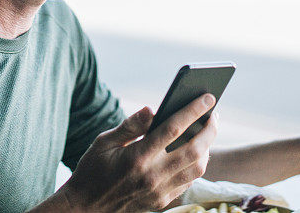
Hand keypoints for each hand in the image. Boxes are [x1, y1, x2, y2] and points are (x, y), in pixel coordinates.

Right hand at [61, 94, 218, 212]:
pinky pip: (188, 181)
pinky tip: (195, 151)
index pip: (173, 129)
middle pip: (194, 149)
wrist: (86, 209)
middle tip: (214, 114)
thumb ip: (131, 125)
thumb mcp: (104, 142)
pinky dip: (197, 164)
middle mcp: (152, 176)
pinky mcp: (162, 202)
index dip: (193, 111)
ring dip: (207, 147)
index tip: (208, 97)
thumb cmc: (93, 170)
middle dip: (209, 129)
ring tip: (206, 131)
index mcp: (137, 157)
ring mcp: (159, 191)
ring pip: (197, 168)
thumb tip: (152, 109)